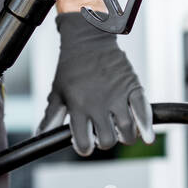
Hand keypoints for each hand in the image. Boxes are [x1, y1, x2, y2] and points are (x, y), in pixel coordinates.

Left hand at [39, 12, 154, 156]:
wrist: (88, 39)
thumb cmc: (71, 66)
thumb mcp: (57, 92)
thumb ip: (51, 117)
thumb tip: (40, 136)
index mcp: (78, 107)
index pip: (84, 143)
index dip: (84, 147)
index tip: (86, 143)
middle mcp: (99, 104)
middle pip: (108, 140)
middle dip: (105, 142)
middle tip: (103, 134)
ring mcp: (118, 96)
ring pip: (127, 130)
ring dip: (125, 136)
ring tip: (121, 132)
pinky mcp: (133, 87)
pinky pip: (143, 111)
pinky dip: (147, 126)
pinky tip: (147, 136)